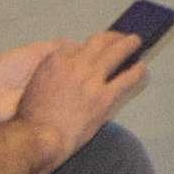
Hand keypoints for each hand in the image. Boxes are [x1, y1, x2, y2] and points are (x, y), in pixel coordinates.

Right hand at [13, 28, 150, 151]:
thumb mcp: (34, 87)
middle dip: (111, 36)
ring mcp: (91, 80)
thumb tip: (63, 76)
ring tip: (135, 41)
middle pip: (98, 42)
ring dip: (128, 45)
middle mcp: (75, 65)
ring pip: (115, 53)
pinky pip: (127, 78)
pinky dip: (137, 71)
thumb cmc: (31, 119)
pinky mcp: (104, 97)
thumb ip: (50, 75)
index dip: (88, 46)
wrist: (38, 137)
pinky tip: (142, 69)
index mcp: (54, 61)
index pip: (76, 45)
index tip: (95, 46)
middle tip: (120, 36)